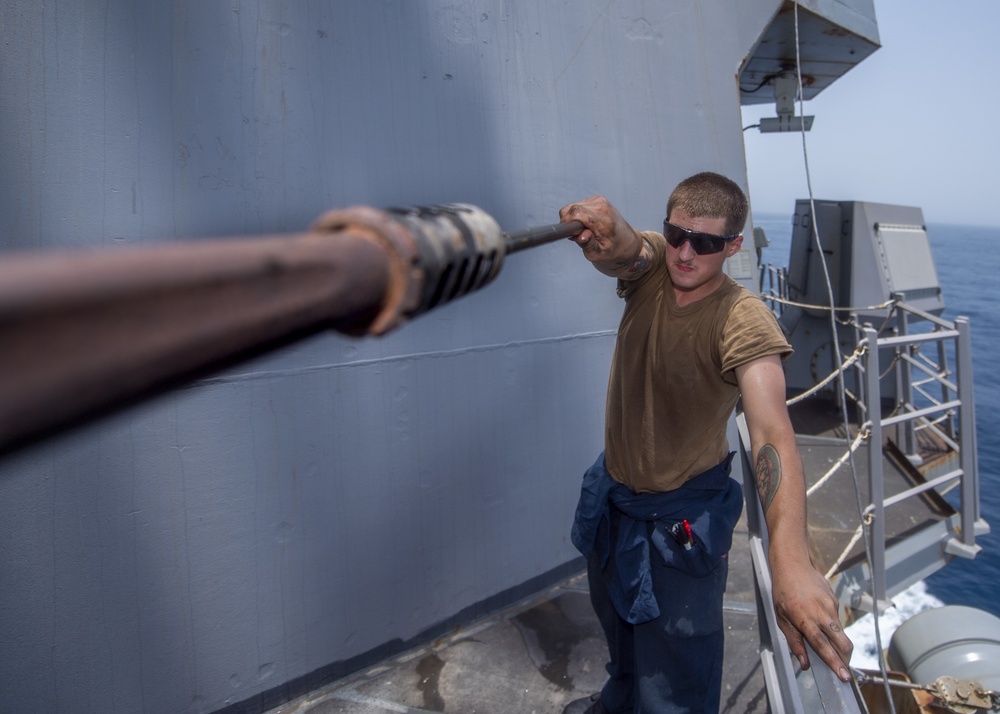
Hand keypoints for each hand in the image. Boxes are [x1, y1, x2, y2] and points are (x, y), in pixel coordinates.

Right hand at [558, 196, 638, 265]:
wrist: (627, 242)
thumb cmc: (612, 251)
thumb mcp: (599, 254)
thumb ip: (588, 244)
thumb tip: (581, 236)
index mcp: (603, 220)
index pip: (575, 213)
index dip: (567, 223)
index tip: (571, 234)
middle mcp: (601, 206)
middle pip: (571, 209)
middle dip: (569, 222)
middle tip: (577, 235)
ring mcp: (599, 200)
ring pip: (572, 206)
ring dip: (573, 219)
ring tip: (583, 230)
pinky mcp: (597, 199)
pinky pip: (578, 205)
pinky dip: (578, 215)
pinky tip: (586, 224)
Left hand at [771, 555, 853, 681]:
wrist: (792, 565)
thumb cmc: (782, 592)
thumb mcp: (781, 618)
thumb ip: (794, 641)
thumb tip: (805, 663)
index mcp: (804, 619)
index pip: (823, 646)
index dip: (834, 662)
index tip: (844, 676)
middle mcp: (821, 613)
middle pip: (842, 642)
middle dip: (846, 658)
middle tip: (844, 670)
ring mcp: (830, 606)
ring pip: (841, 632)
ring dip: (839, 644)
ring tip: (832, 649)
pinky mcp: (835, 600)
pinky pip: (836, 620)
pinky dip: (832, 627)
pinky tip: (821, 621)